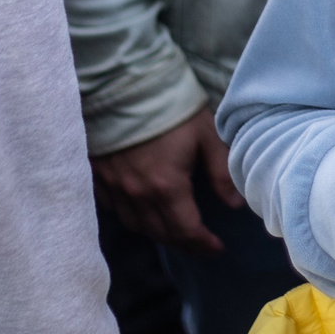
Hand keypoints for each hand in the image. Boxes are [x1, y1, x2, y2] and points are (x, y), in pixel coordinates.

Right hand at [93, 109, 238, 252]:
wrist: (125, 84)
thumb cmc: (172, 108)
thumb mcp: (207, 136)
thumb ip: (221, 173)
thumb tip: (235, 204)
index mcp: (166, 186)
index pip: (186, 230)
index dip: (203, 245)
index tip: (218, 249)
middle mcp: (136, 194)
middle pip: (160, 234)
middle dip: (184, 244)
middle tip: (202, 246)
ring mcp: (113, 187)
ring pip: (136, 226)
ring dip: (158, 234)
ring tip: (176, 233)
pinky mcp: (98, 176)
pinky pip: (113, 209)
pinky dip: (132, 216)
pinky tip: (143, 212)